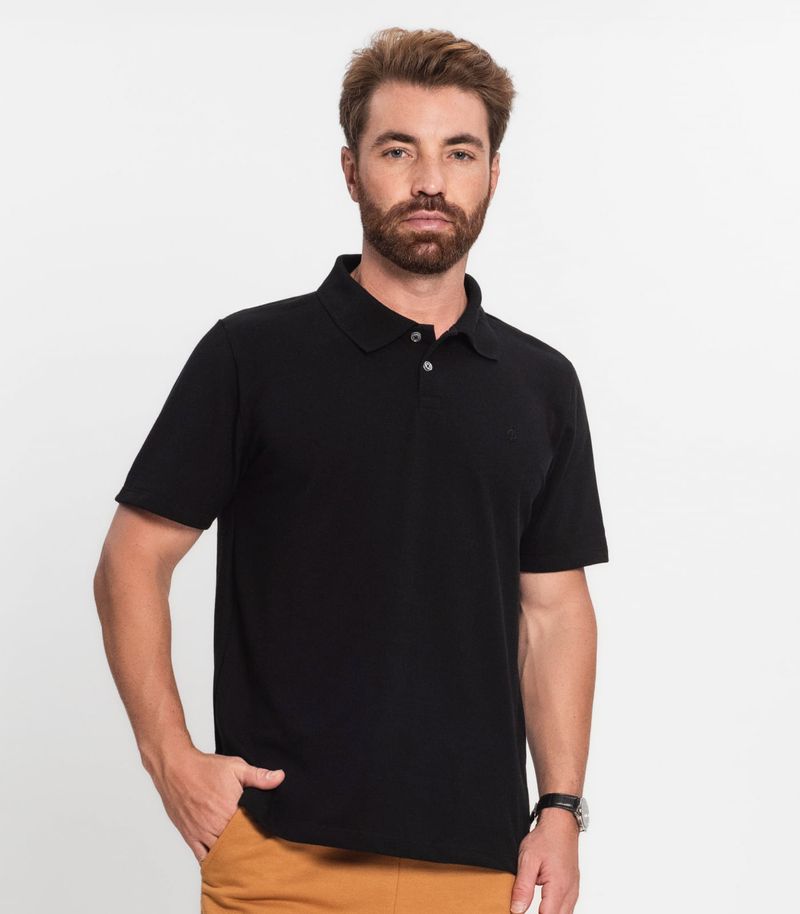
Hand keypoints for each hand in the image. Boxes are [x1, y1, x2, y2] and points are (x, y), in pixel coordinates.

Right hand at [144, 745, 285, 862]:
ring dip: (231, 855)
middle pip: (237, 846)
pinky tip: (223, 861)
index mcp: (229, 812)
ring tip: (244, 854)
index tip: (269, 835)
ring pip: (221, 854)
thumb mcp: (236, 767)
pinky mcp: (190, 836)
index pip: (251, 832)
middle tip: (259, 846)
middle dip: (247, 846)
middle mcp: (215, 827)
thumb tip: (280, 777)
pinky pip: (202, 856)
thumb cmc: (206, 768)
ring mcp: (201, 834)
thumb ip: (259, 776)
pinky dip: (213, 861)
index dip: (261, 834)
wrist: (176, 769)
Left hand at [509, 809, 579, 913]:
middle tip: (525, 910)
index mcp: (558, 887)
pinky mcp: (573, 887)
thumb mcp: (528, 860)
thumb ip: (523, 887)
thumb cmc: (546, 838)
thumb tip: (517, 910)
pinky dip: (557, 909)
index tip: (520, 913)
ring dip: (550, 913)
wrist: (561, 824)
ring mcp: (573, 890)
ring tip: (534, 908)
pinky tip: (545, 904)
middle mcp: (569, 892)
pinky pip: (567, 907)